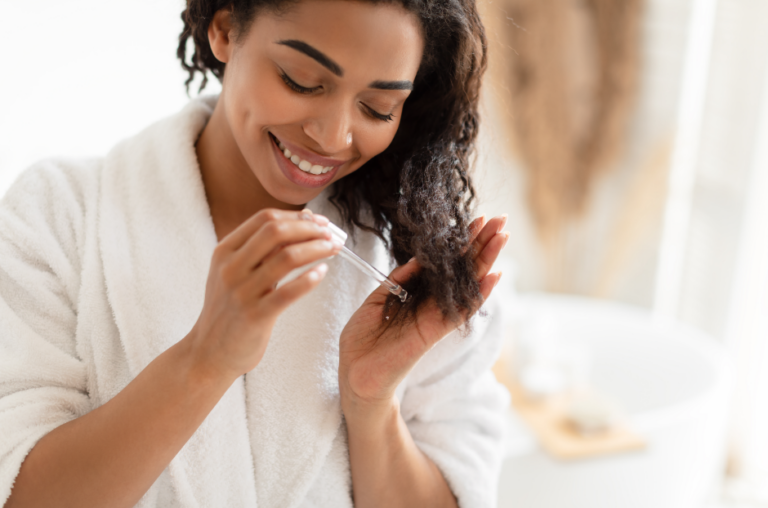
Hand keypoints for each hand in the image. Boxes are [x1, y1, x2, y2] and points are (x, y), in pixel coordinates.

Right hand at [187, 208, 342, 380]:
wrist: (208, 352)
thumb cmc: (229, 310)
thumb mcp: (234, 273)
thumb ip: (260, 251)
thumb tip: (300, 226)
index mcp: (225, 251)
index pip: (264, 218)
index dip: (296, 216)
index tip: (318, 221)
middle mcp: (231, 267)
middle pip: (276, 231)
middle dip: (309, 228)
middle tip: (331, 234)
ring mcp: (242, 292)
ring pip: (287, 258)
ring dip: (316, 249)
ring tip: (333, 249)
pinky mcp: (255, 316)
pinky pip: (288, 292)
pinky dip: (310, 279)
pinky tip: (322, 272)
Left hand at [338, 215, 508, 411]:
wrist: (355, 371)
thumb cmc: (363, 338)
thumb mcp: (378, 298)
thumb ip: (399, 279)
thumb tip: (418, 259)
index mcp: (418, 292)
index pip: (445, 261)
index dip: (461, 241)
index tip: (477, 219)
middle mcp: (432, 302)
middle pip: (463, 268)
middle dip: (482, 243)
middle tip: (501, 219)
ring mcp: (437, 316)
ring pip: (468, 284)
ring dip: (487, 259)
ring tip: (502, 236)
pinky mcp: (436, 331)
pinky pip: (462, 310)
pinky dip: (479, 294)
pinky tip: (494, 275)